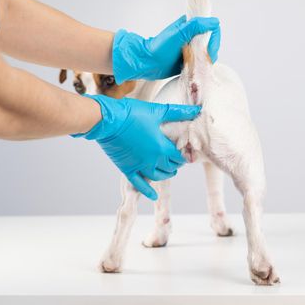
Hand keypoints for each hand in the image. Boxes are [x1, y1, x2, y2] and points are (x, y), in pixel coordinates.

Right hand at [72, 95, 199, 199]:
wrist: (107, 120)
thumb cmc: (132, 113)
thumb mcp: (157, 111)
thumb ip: (178, 112)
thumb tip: (197, 109)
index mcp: (161, 147)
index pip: (179, 156)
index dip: (184, 155)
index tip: (185, 152)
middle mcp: (152, 160)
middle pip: (170, 167)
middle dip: (176, 164)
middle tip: (177, 159)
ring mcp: (139, 166)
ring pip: (157, 176)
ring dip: (166, 175)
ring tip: (170, 171)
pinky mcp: (127, 168)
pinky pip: (139, 183)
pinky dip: (147, 191)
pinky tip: (153, 196)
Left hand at [112, 15, 220, 83]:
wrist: (149, 63)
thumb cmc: (160, 47)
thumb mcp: (179, 33)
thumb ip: (197, 25)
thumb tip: (215, 22)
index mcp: (191, 25)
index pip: (212, 29)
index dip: (213, 40)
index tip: (207, 50)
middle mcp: (194, 35)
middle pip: (213, 42)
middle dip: (209, 52)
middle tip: (199, 59)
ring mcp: (193, 48)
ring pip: (209, 53)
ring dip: (205, 61)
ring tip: (194, 64)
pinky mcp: (191, 59)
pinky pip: (203, 62)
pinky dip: (201, 66)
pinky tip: (194, 68)